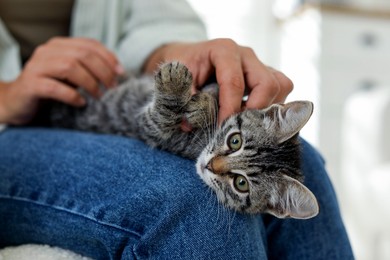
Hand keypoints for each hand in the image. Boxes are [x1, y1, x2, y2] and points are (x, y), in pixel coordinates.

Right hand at [0, 37, 123, 124]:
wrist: (18, 101)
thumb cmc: (51, 87)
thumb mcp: (73, 75)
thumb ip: (90, 68)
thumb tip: (119, 73)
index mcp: (60, 45)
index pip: (89, 44)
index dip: (108, 57)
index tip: (121, 73)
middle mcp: (47, 51)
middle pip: (82, 55)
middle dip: (102, 71)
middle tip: (112, 87)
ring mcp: (36, 67)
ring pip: (69, 67)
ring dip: (89, 83)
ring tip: (99, 96)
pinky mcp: (29, 85)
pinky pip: (54, 87)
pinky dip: (71, 95)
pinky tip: (81, 103)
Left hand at [144, 39, 292, 123]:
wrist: (189, 57)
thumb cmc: (184, 67)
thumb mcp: (178, 80)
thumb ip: (184, 100)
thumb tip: (190, 124)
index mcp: (223, 50)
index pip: (234, 83)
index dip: (230, 110)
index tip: (222, 129)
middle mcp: (246, 55)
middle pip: (267, 83)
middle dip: (255, 110)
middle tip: (238, 127)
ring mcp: (258, 64)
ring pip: (280, 86)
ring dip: (267, 109)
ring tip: (246, 121)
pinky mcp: (265, 75)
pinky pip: (281, 89)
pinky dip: (273, 105)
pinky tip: (254, 116)